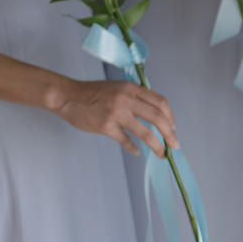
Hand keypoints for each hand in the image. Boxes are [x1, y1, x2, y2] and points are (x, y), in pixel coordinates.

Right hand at [53, 79, 177, 156]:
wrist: (68, 96)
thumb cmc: (93, 92)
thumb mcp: (118, 87)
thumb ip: (136, 97)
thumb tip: (155, 115)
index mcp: (132, 88)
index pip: (160, 102)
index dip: (170, 117)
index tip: (172, 128)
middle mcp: (126, 99)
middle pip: (158, 118)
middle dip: (170, 134)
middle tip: (174, 145)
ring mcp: (116, 113)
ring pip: (145, 133)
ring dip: (157, 146)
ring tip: (162, 154)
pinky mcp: (105, 126)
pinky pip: (126, 141)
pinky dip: (133, 148)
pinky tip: (137, 152)